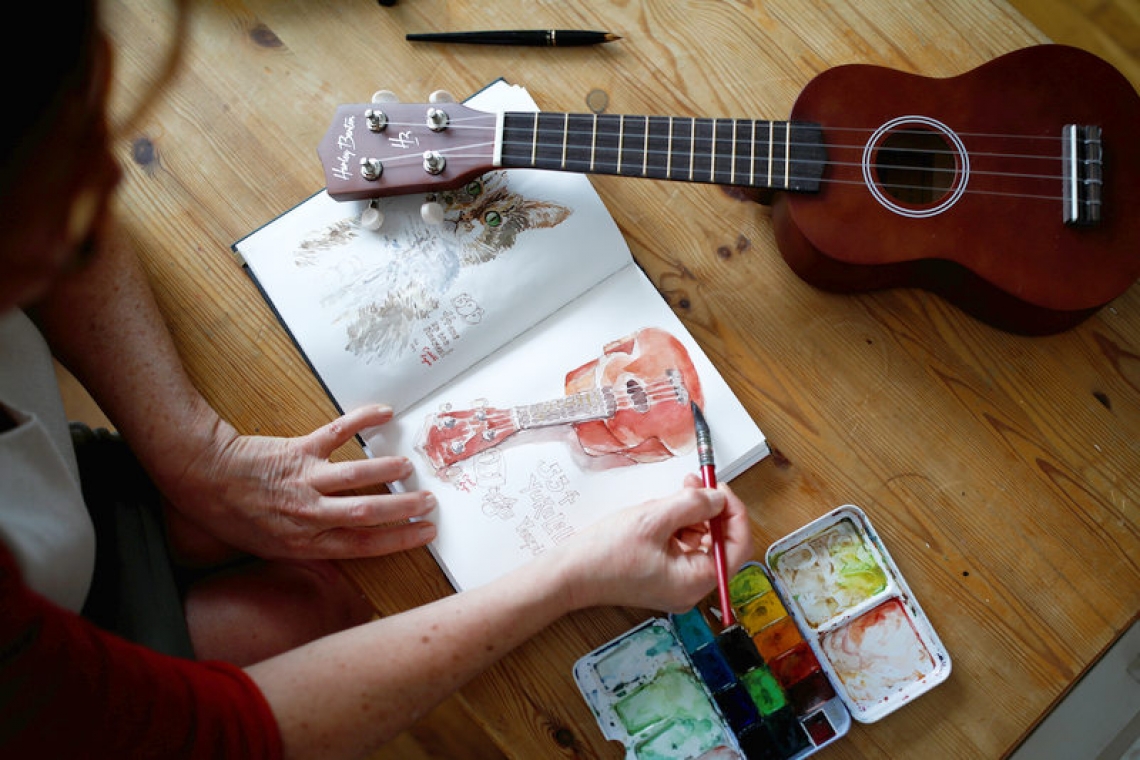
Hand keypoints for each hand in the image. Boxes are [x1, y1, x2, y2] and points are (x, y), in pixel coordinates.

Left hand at [162, 405, 436, 563]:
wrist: (201, 479)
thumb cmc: (231, 517)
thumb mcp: (268, 547)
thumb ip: (307, 547)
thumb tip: (345, 545)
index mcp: (303, 542)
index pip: (363, 545)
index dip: (399, 541)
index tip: (426, 534)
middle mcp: (309, 514)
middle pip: (367, 514)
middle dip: (403, 510)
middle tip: (430, 503)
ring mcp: (305, 480)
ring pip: (356, 478)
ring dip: (387, 472)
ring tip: (410, 468)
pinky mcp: (299, 450)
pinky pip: (336, 432)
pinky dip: (362, 420)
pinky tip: (384, 413)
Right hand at [555, 474, 753, 612]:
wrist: (569, 574)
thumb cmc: (606, 554)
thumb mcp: (653, 519)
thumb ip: (693, 505)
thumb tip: (719, 497)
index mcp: (696, 581)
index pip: (737, 547)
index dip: (734, 513)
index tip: (720, 488)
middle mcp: (692, 588)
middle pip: (720, 544)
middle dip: (711, 511)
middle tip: (696, 484)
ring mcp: (677, 584)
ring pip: (701, 542)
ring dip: (692, 515)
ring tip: (671, 497)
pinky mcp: (663, 577)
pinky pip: (682, 547)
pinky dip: (677, 526)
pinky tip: (660, 512)